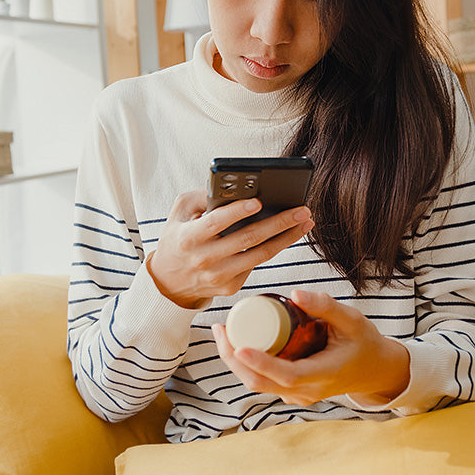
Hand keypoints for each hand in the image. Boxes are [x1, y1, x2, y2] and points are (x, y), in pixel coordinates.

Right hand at [147, 190, 313, 308]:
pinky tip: (290, 234)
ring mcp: (219, 276)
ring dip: (287, 237)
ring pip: (260, 254)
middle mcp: (205, 259)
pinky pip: (257, 263)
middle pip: (248, 238)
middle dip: (279, 222)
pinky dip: (275, 247)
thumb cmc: (178, 239)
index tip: (258, 201)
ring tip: (305, 221)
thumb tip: (232, 188)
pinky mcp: (230, 286)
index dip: (236, 212)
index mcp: (189, 238)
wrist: (169, 282)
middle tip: (301, 209)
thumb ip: (200, 197)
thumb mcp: (179, 213)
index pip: (215, 223)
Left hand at [211, 290, 409, 405]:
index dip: (260, 362)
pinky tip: (237, 344)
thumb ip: (325, 306)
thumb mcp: (352, 319)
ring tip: (223, 332)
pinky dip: (246, 366)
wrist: (376, 370)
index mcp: (323, 374)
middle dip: (233, 358)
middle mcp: (307, 391)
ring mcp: (298, 396)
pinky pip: (264, 383)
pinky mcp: (292, 393)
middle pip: (261, 383)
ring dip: (235, 362)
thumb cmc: (364, 342)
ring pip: (257, 384)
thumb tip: (295, 294)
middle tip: (221, 329)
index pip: (286, 374)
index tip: (238, 345)